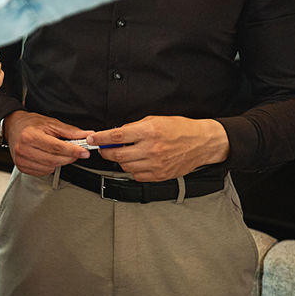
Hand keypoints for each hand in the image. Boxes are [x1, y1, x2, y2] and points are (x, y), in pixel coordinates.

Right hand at [3, 111, 92, 175]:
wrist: (13, 127)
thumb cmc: (30, 124)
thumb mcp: (51, 123)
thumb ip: (70, 131)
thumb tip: (87, 135)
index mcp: (30, 135)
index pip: (56, 147)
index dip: (72, 151)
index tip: (84, 152)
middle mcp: (24, 149)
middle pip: (54, 159)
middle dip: (69, 157)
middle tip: (77, 152)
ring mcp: (21, 160)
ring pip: (50, 167)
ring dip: (60, 162)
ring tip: (60, 153)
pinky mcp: (22, 167)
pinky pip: (43, 172)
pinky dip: (51, 166)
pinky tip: (49, 157)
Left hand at [87, 116, 228, 181]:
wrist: (202, 143)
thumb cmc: (180, 129)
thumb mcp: (155, 119)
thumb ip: (134, 127)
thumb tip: (116, 133)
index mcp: (149, 131)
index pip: (117, 136)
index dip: (100, 138)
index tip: (92, 139)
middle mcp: (151, 149)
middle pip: (117, 155)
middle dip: (106, 152)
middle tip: (104, 148)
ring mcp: (156, 164)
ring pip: (125, 166)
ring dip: (120, 160)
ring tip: (126, 153)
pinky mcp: (160, 175)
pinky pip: (137, 176)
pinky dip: (133, 169)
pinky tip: (138, 161)